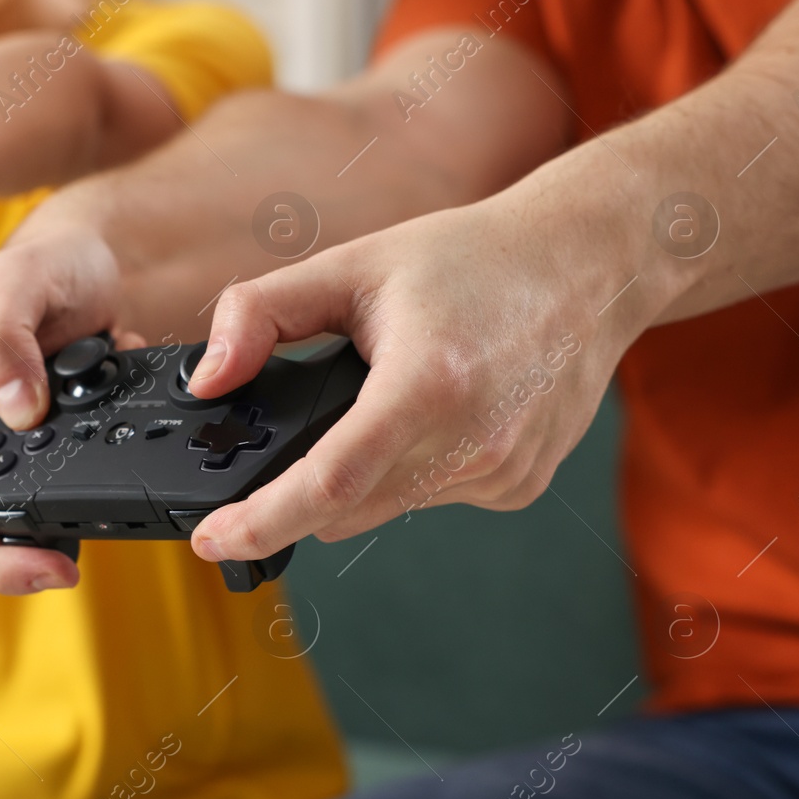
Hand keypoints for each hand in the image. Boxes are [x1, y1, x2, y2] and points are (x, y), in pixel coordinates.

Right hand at [0, 227, 125, 594]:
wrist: (86, 253)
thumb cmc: (42, 260)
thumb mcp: (16, 283)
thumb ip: (1, 340)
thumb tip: (15, 411)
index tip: (45, 567)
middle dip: (19, 562)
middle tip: (75, 564)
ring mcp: (1, 443)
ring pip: (14, 520)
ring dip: (57, 530)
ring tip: (101, 522)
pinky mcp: (41, 442)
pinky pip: (55, 489)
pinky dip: (90, 491)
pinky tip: (120, 473)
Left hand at [185, 195, 645, 562]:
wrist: (590, 264)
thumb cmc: (472, 259)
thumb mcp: (350, 265)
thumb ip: (259, 315)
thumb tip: (208, 379)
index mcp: (428, 384)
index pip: (328, 482)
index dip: (261, 520)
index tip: (211, 539)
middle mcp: (474, 441)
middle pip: (346, 506)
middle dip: (294, 494)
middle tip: (275, 453)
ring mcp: (504, 472)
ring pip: (385, 507)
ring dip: (357, 478)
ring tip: (380, 401)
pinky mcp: (520, 487)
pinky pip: (431, 498)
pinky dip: (407, 471)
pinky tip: (431, 416)